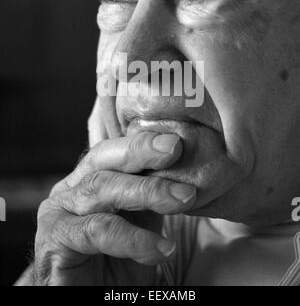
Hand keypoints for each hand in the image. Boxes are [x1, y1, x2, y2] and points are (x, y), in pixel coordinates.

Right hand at [30, 132, 195, 285]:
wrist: (91, 297)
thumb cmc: (118, 259)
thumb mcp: (141, 219)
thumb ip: (153, 194)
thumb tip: (188, 168)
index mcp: (88, 179)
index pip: (113, 151)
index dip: (141, 142)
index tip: (175, 141)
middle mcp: (69, 191)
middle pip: (103, 162)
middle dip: (141, 154)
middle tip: (175, 151)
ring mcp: (58, 215)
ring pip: (99, 189)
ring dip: (145, 191)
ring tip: (182, 200)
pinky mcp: (54, 244)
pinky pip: (96, 231)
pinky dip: (132, 238)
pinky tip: (160, 249)